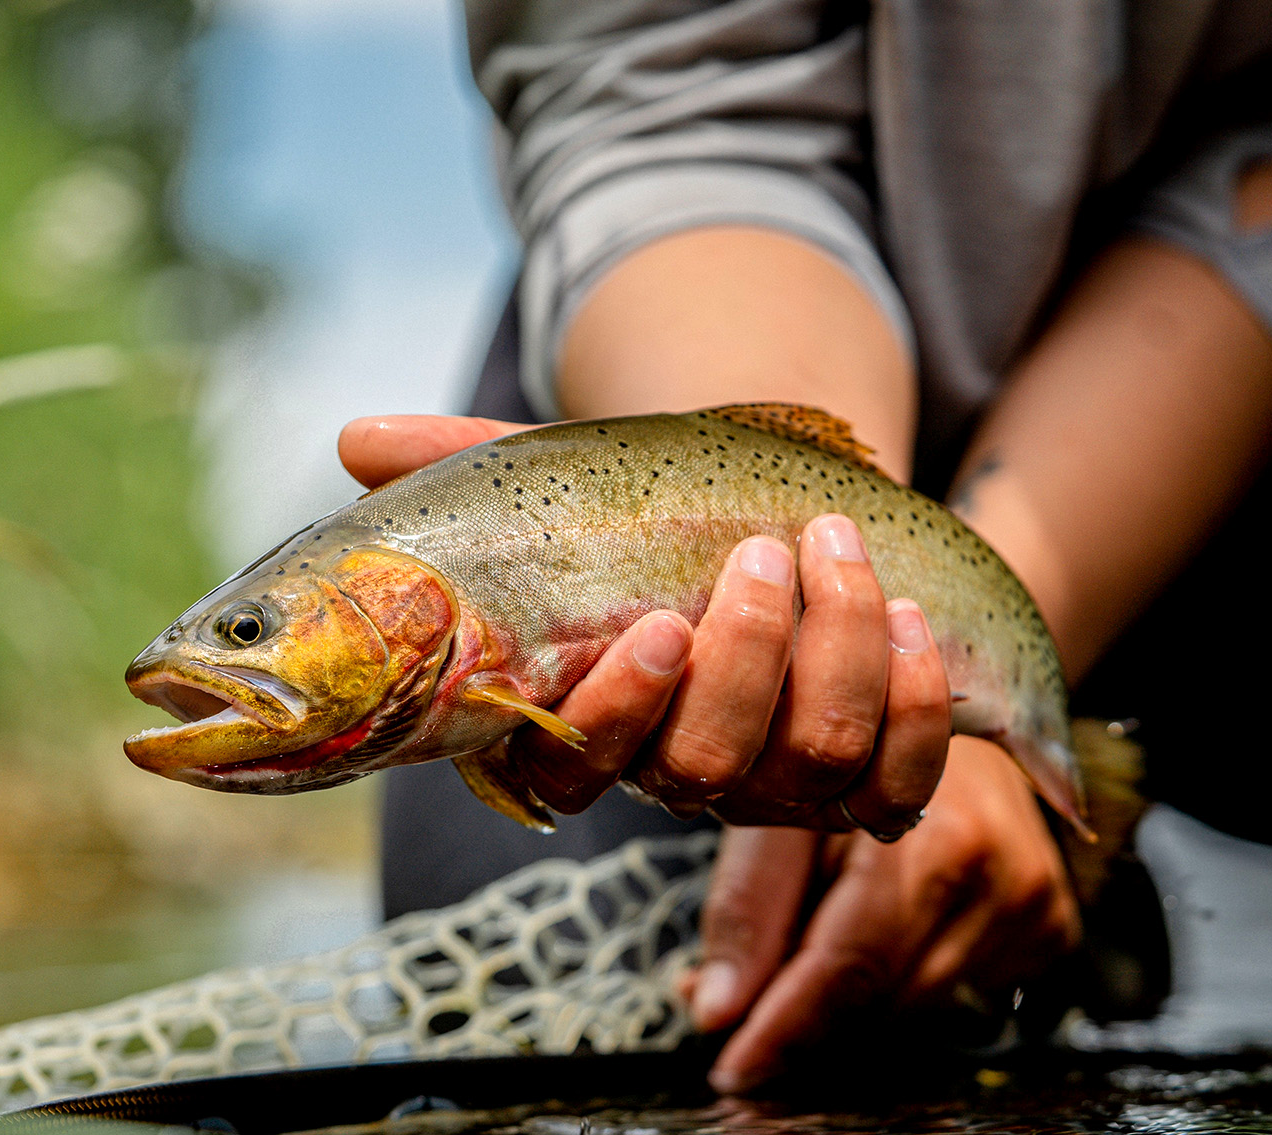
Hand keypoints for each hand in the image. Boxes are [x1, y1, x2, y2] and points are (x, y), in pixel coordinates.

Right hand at [338, 414, 952, 832]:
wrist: (783, 520)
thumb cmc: (653, 519)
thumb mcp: (561, 482)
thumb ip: (463, 464)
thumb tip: (355, 440)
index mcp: (584, 725)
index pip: (572, 773)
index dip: (615, 716)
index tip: (652, 629)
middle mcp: (678, 774)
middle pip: (708, 766)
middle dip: (746, 657)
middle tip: (762, 556)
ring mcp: (778, 788)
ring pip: (815, 761)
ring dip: (835, 649)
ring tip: (836, 549)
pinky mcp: (871, 785)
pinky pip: (901, 781)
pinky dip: (916, 699)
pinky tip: (909, 614)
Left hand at [682, 738, 1082, 1094]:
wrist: (964, 716)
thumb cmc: (861, 751)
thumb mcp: (788, 806)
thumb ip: (748, 908)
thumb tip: (711, 1010)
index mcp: (933, 838)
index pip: (850, 967)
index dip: (784, 1029)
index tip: (731, 1072)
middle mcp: (1000, 877)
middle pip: (882, 997)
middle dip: (801, 1018)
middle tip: (740, 1021)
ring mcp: (1037, 908)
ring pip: (915, 1007)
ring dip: (848, 1005)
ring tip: (797, 964)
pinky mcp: (1053, 930)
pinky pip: (958, 996)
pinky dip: (900, 987)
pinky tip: (876, 941)